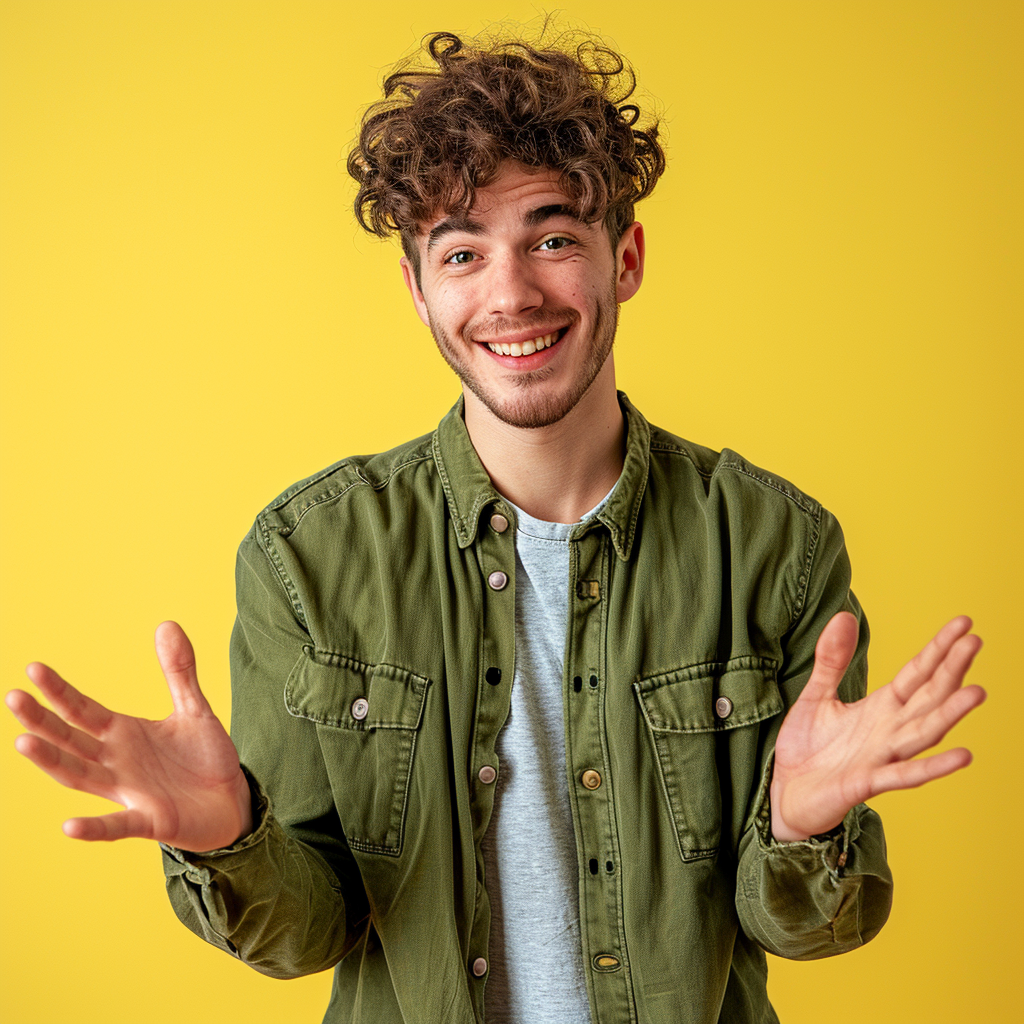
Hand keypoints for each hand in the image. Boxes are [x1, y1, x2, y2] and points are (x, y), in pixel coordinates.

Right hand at [6, 621, 251, 851]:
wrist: (230, 801)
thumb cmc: (204, 758)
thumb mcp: (194, 708)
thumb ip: (179, 671)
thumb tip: (167, 623)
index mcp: (123, 733)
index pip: (82, 709)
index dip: (59, 691)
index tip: (32, 668)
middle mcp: (116, 762)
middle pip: (70, 740)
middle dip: (42, 720)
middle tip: (13, 697)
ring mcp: (129, 793)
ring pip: (82, 777)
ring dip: (53, 762)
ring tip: (23, 742)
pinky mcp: (151, 820)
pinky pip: (118, 825)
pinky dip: (95, 828)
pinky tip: (69, 827)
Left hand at [770, 612, 985, 841]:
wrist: (786, 792)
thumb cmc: (807, 748)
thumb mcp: (816, 695)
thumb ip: (831, 660)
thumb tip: (845, 615)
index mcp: (880, 708)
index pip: (916, 674)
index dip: (938, 649)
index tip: (963, 624)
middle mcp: (889, 732)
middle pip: (928, 698)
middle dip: (951, 670)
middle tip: (975, 641)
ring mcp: (882, 758)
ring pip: (923, 733)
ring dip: (950, 714)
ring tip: (977, 692)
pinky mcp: (866, 783)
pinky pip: (903, 775)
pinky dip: (932, 767)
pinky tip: (962, 756)